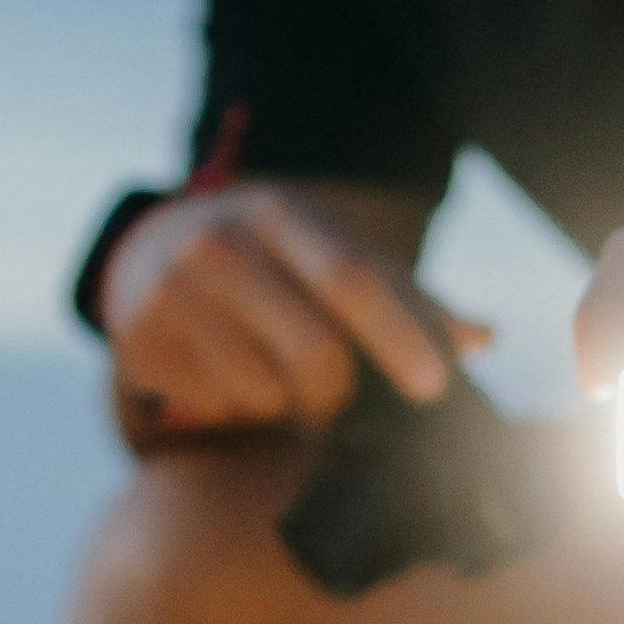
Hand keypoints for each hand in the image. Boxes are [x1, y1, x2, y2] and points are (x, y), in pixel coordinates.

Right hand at [98, 184, 483, 440]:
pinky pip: (219, 408)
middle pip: (315, 354)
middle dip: (341, 393)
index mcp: (280, 215)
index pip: (352, 278)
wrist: (152, 248)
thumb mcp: (332, 256)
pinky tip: (226, 372)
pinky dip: (237, 406)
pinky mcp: (139, 341)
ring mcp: (171, 294)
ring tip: (272, 370)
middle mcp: (218, 245)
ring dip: (287, 404)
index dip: (399, 335)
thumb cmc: (275, 263)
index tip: (436, 388)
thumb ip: (408, 298)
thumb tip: (485, 337)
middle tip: (339, 395)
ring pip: (267, 393)